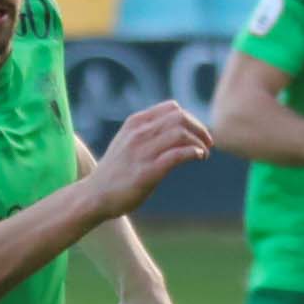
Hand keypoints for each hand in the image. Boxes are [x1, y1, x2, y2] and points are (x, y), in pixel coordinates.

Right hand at [89, 100, 211, 214]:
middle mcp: (138, 133)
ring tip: (205, 153)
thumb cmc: (115, 171)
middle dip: (200, 129)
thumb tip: (177, 129)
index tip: (197, 133)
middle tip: (208, 143)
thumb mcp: (128, 142)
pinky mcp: (147, 172)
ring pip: (181, 133)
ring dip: (199, 142)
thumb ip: (148, 132)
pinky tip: (199, 158)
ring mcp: (142, 152)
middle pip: (180, 118)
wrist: (94, 195)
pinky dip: (194, 153)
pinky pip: (177, 154)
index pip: (172, 108)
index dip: (191, 119)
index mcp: (135, 123)